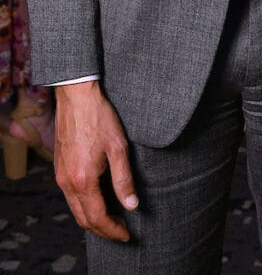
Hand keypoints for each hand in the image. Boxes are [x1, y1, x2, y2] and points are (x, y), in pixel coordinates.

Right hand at [54, 81, 138, 240]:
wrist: (77, 96)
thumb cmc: (99, 117)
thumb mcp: (118, 147)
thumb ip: (124, 179)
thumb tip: (132, 204)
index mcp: (83, 180)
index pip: (98, 217)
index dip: (113, 230)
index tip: (127, 234)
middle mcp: (67, 182)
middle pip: (83, 219)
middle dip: (103, 229)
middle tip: (121, 230)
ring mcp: (61, 176)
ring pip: (75, 209)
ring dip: (92, 218)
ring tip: (113, 217)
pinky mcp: (60, 167)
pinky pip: (70, 196)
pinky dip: (84, 205)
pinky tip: (98, 199)